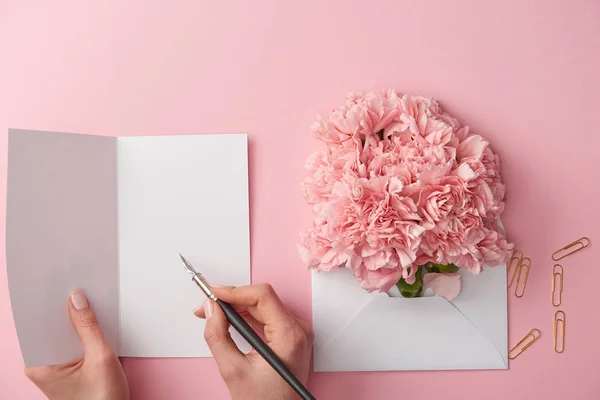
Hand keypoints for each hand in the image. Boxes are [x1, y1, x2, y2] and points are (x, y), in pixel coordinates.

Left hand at [25, 290, 129, 399]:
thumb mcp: (101, 358)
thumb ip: (89, 327)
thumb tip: (77, 299)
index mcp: (40, 365)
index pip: (41, 324)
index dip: (52, 301)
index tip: (63, 282)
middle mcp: (42, 366)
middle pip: (52, 327)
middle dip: (67, 309)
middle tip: (81, 288)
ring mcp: (54, 367)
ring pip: (63, 333)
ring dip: (77, 320)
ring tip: (90, 301)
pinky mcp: (66, 368)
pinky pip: (71, 342)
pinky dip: (82, 331)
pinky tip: (93, 321)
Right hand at [195, 284, 313, 399]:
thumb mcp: (233, 371)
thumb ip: (218, 336)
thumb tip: (211, 310)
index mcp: (289, 335)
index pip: (262, 296)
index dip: (235, 291)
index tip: (214, 293)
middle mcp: (298, 330)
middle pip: (262, 300)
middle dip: (232, 300)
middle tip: (207, 306)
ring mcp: (296, 334)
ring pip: (263, 307)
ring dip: (237, 308)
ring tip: (214, 314)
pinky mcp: (290, 338)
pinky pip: (267, 318)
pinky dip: (247, 317)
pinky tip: (230, 321)